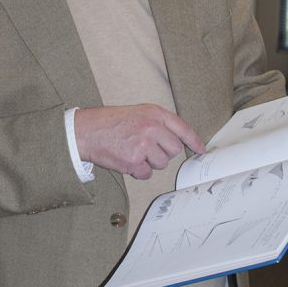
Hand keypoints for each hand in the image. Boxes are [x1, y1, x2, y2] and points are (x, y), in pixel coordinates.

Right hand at [74, 104, 204, 178]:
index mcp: (154, 114)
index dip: (194, 141)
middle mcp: (151, 128)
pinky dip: (138, 171)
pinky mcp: (134, 161)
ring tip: (133, 152)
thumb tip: (176, 139)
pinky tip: (127, 160)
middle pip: (173, 150)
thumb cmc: (109, 123)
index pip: (182, 128)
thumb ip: (157, 123)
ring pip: (161, 163)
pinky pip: (147, 173)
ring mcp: (143, 145)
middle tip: (146, 148)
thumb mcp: (138, 113)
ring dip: (149, 162)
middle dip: (162, 152)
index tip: (201, 149)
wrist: (86, 131)